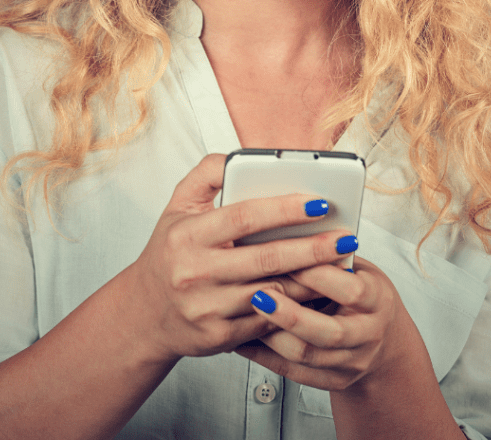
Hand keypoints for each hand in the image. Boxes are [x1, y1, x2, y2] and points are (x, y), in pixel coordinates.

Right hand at [126, 154, 359, 364]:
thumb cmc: (170, 253)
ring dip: (312, 280)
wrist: (144, 314)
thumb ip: (207, 173)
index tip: (320, 203)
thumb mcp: (178, 205)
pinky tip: (318, 294)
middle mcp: (196, 271)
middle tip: (346, 238)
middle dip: (313, 248)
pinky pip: (268, 322)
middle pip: (266, 258)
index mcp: (189, 235)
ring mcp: (208, 307)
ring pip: (273, 293)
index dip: (285, 209)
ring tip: (341, 264)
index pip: (244, 217)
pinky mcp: (220, 336)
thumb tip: (241, 154)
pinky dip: (296, 307)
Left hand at [235, 256, 408, 392]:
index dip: (318, 275)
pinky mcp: (335, 380)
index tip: (286, 257)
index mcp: (378, 301)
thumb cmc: (365, 294)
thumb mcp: (361, 269)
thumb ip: (332, 258)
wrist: (385, 340)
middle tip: (260, 294)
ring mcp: (352, 363)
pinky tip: (244, 340)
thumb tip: (290, 233)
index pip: (351, 290)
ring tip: (246, 315)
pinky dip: (266, 356)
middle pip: (329, 332)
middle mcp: (368, 335)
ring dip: (272, 336)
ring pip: (307, 355)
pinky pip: (294, 373)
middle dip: (291, 315)